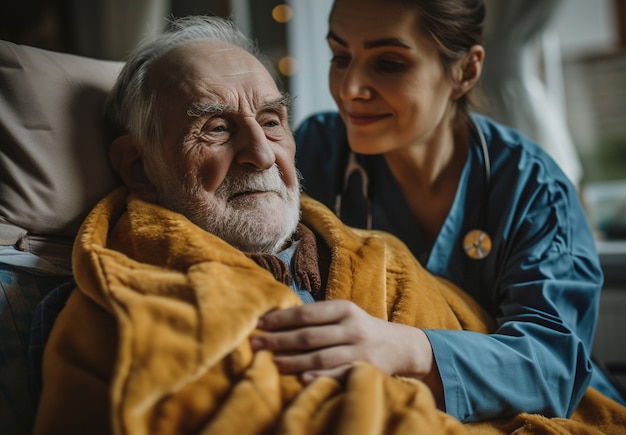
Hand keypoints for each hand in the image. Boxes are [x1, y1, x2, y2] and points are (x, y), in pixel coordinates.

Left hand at [250, 300, 434, 384]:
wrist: (401, 347)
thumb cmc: (362, 329)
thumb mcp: (345, 315)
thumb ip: (318, 316)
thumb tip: (277, 319)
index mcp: (345, 309)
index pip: (306, 313)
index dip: (281, 319)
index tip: (259, 323)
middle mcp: (353, 328)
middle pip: (308, 336)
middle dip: (278, 341)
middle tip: (255, 344)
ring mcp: (359, 351)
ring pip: (319, 357)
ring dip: (292, 362)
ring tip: (271, 363)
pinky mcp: (365, 370)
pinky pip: (337, 375)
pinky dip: (318, 378)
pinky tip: (301, 380)